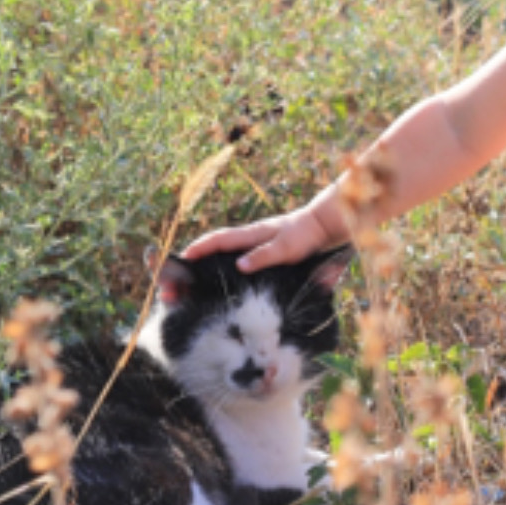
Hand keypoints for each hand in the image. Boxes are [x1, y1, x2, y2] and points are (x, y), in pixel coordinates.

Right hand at [181, 205, 337, 272]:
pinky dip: (225, 262)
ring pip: (226, 250)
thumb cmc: (305, 236)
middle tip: (180, 275)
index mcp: (251, 234)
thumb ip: (264, 256)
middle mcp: (250, 236)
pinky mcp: (265, 248)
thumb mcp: (286, 248)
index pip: (218, 239)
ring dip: (209, 261)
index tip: (181, 259)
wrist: (324, 225)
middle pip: (216, 245)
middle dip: (196, 256)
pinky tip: (225, 276)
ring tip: (195, 279)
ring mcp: (257, 241)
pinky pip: (238, 254)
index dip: (199, 248)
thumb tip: (239, 266)